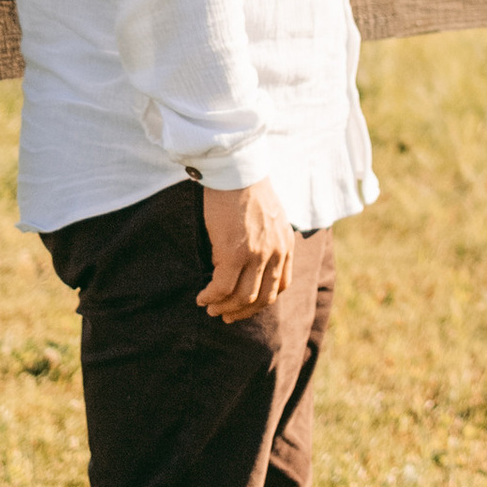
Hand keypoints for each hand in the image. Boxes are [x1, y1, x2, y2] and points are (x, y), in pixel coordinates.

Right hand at [198, 177, 294, 321]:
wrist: (237, 170)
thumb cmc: (247, 189)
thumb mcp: (270, 217)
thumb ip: (267, 239)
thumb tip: (247, 261)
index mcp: (285, 245)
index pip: (280, 285)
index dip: (261, 301)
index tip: (245, 305)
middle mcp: (275, 253)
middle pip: (262, 298)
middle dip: (243, 311)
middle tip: (226, 316)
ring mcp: (256, 255)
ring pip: (242, 297)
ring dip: (224, 308)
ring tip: (210, 308)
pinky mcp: (234, 253)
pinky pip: (221, 287)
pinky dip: (210, 297)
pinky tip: (201, 297)